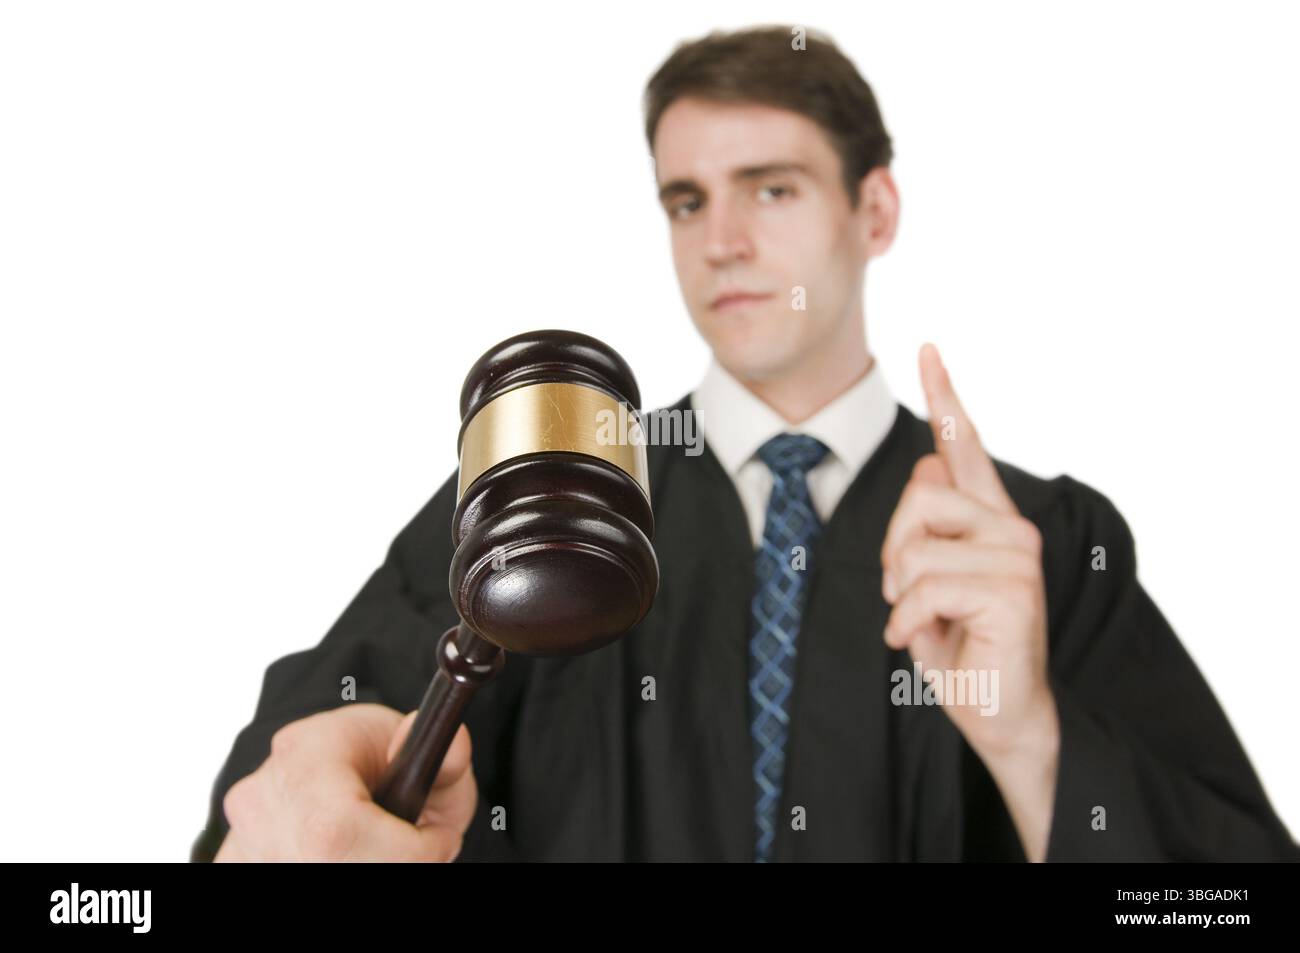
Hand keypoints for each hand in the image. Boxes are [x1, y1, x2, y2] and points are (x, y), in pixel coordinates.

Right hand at [215, 703, 476, 861]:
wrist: (337, 761)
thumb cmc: (380, 757)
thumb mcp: (425, 748)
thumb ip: (448, 758)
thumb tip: (452, 742)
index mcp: (306, 752)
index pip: (338, 828)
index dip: (399, 850)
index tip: (433, 843)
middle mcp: (262, 795)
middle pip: (324, 862)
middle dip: (385, 863)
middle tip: (410, 851)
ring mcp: (242, 834)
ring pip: (312, 868)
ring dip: (357, 863)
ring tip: (376, 845)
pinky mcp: (235, 858)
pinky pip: (287, 870)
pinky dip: (329, 865)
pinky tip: (347, 853)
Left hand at [880, 344, 1058, 858]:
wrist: (997, 713)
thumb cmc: (958, 646)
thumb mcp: (925, 582)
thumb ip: (924, 531)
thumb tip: (926, 477)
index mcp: (986, 518)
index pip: (963, 446)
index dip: (946, 396)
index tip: (928, 349)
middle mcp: (1010, 527)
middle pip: (916, 498)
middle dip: (891, 553)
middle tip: (908, 597)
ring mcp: (1017, 557)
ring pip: (914, 549)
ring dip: (899, 596)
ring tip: (923, 622)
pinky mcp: (1014, 592)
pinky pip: (923, 589)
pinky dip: (906, 624)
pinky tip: (923, 642)